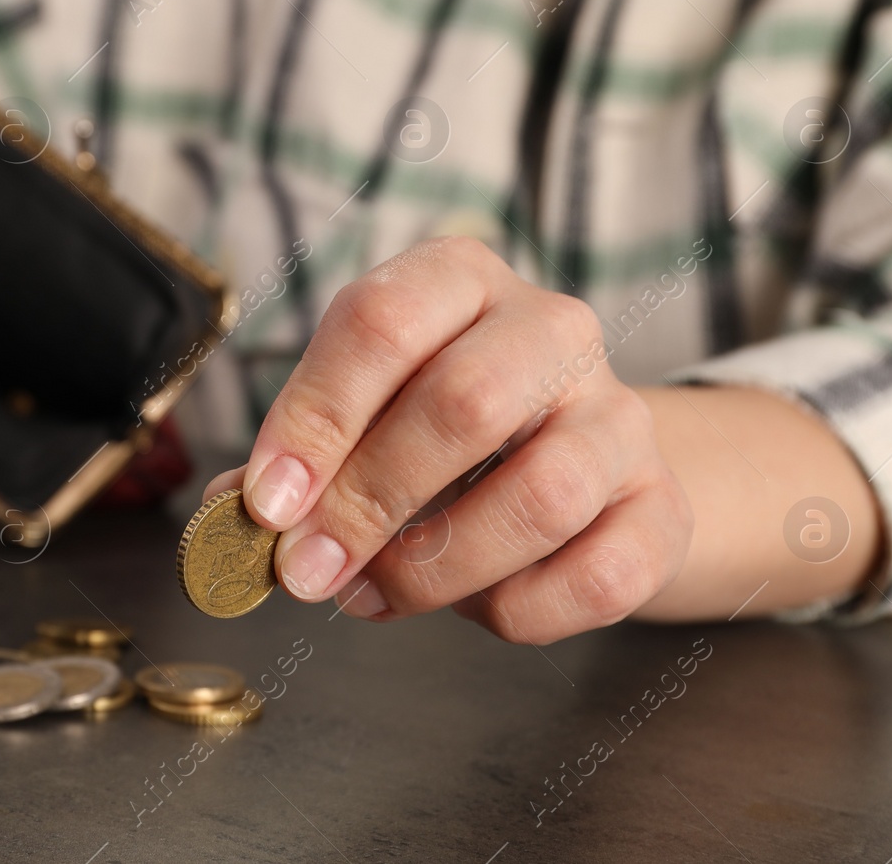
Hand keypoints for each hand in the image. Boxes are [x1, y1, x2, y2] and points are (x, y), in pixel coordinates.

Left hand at [204, 237, 693, 643]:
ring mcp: (620, 416)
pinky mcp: (662, 505)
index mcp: (458, 281)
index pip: (382, 320)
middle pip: (467, 400)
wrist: (581, 464)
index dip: (315, 416)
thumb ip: (297, 462)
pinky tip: (477, 606)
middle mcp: (551, 329)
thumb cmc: (442, 435)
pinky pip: (600, 572)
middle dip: (370, 498)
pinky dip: (521, 610)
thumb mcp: (363, 416)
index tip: (264, 502)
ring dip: (438, 565)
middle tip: (307, 569)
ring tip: (375, 593)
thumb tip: (229, 520)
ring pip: (543, 493)